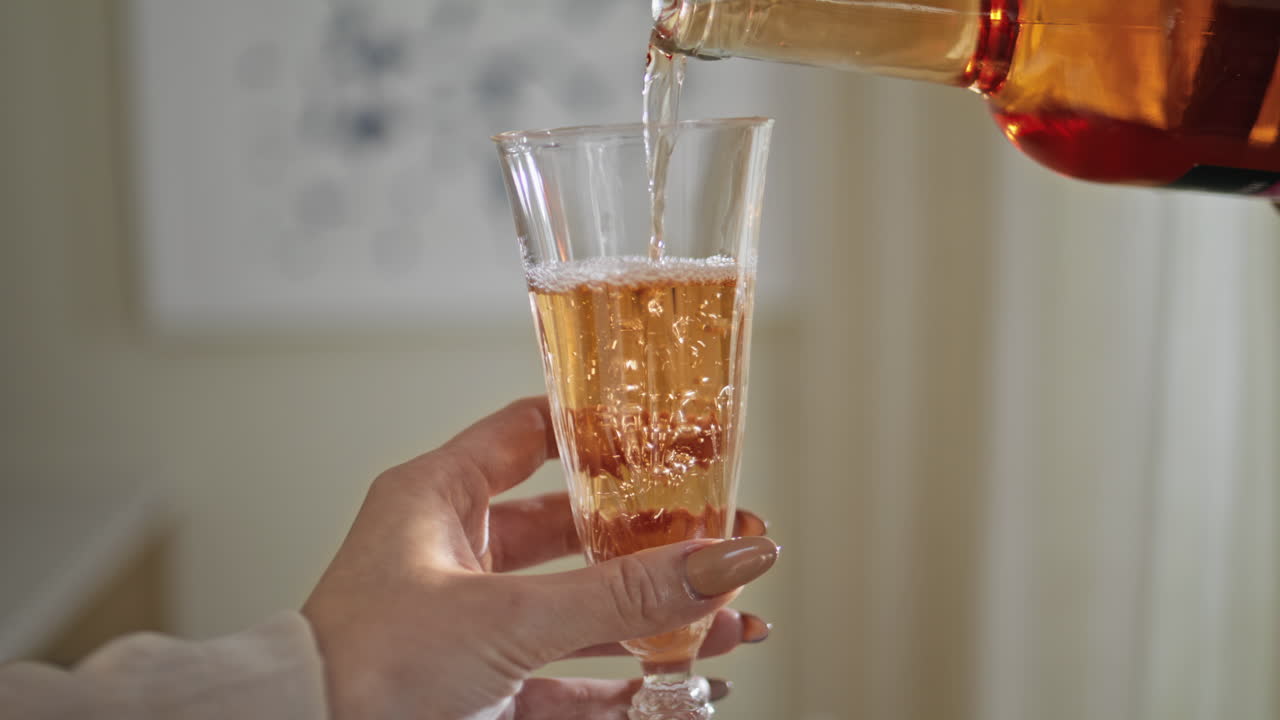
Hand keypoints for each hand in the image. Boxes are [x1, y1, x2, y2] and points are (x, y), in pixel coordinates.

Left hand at [302, 397, 778, 719]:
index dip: (601, 428)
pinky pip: (568, 678)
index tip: (671, 430)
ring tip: (731, 618)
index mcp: (435, 499)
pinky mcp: (480, 689)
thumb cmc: (362, 672)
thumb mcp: (506, 618)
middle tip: (720, 537)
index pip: (529, 434)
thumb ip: (620, 593)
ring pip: (580, 610)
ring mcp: (468, 624)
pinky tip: (687, 681)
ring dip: (653, 617)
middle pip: (574, 531)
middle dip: (652, 541)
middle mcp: (453, 554)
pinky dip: (626, 683)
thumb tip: (720, 559)